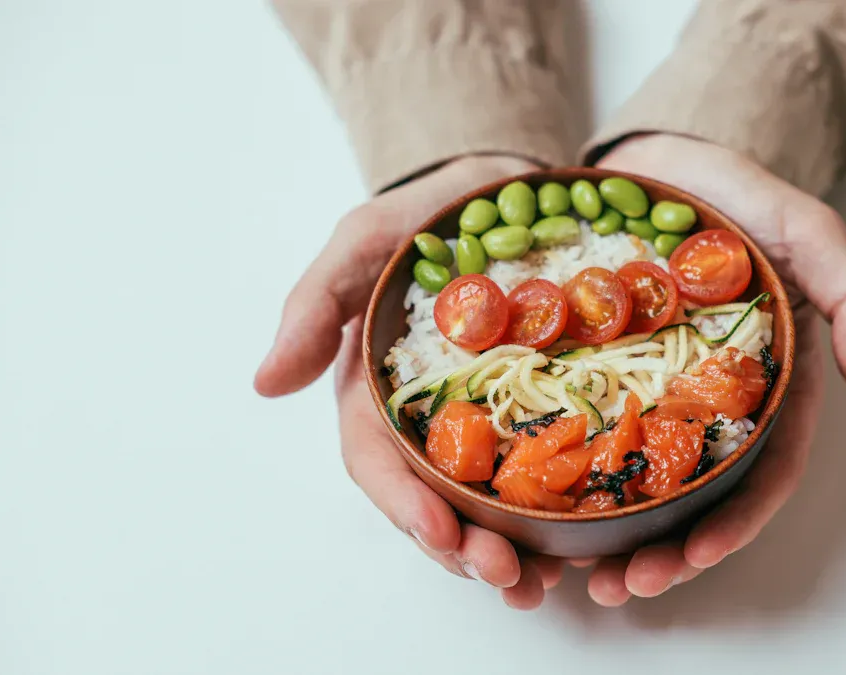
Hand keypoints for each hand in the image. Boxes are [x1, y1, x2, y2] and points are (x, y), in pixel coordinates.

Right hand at [254, 155, 562, 608]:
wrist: (510, 188)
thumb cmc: (429, 213)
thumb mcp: (367, 238)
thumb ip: (317, 301)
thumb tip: (264, 383)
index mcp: (377, 391)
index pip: (377, 463)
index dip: (403, 505)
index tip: (440, 534)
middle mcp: (426, 418)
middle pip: (434, 500)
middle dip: (463, 546)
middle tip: (507, 576)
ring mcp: (484, 419)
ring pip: (486, 503)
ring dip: (508, 551)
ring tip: (541, 583)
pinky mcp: (539, 411)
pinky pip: (543, 472)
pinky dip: (555, 513)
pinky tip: (581, 542)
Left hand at [581, 134, 845, 605]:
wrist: (659, 154)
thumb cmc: (741, 194)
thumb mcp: (810, 233)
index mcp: (765, 386)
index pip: (760, 475)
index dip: (731, 526)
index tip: (690, 559)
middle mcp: (706, 399)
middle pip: (692, 496)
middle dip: (663, 551)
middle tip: (620, 586)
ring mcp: (645, 388)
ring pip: (633, 478)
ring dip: (609, 536)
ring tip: (572, 572)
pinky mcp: (591, 369)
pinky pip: (575, 431)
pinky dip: (564, 477)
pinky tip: (535, 508)